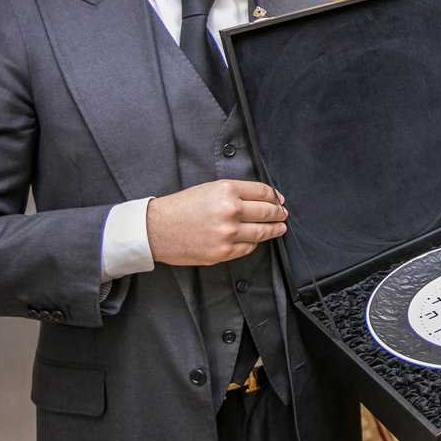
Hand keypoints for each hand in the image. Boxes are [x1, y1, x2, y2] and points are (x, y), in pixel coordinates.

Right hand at [146, 179, 286, 266]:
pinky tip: (256, 240)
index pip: (263, 192)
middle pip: (267, 212)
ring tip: (280, 228)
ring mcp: (228, 233)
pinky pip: (248, 247)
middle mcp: (230, 210)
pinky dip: (255, 243)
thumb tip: (262, 198)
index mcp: (227, 190)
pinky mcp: (223, 252)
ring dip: (274, 230)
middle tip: (283, 214)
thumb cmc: (181, 207)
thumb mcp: (210, 188)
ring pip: (261, 232)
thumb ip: (236, 192)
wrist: (156, 229)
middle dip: (279, 213)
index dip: (275, 197)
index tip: (279, 200)